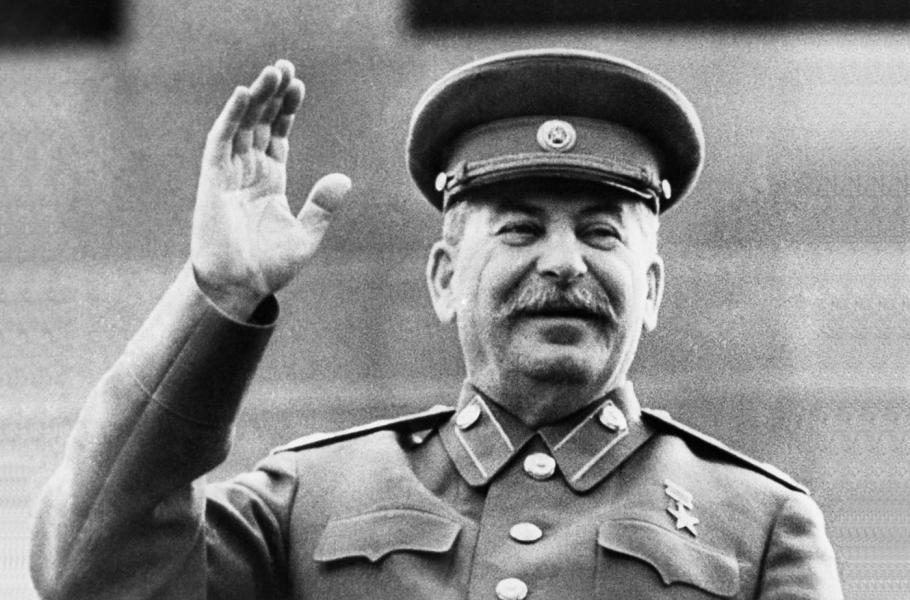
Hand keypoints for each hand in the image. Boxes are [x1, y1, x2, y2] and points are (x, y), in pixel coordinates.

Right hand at [191, 59, 350, 319]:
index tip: (299, 86)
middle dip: (272, 96)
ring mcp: (229, 175)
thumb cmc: (270, 267)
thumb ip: (322, 206)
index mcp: (270, 182)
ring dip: (255, 99)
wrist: (241, 288)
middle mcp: (248, 173)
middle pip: (260, 124)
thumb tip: (343, 178)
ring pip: (242, 126)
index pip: (278, 136)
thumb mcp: (306, 235)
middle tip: (284, 66)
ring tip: (271, 72)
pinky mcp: (213, 182)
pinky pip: (221, 142)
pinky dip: (231, 118)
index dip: (287, 111)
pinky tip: (244, 95)